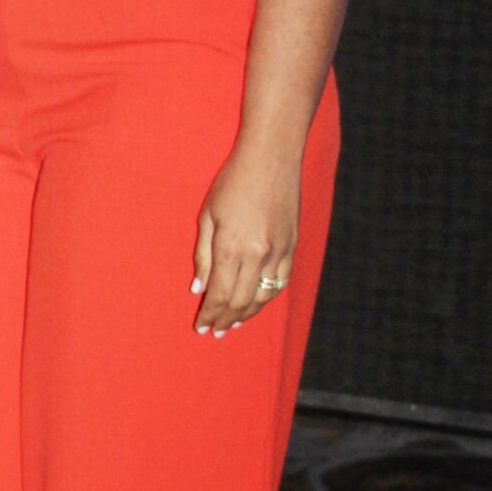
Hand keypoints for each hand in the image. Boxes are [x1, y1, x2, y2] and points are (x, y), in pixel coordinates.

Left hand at [193, 145, 299, 337]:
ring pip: (262, 297)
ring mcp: (279, 252)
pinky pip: (280, 283)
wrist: (272, 159)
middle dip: (225, 320)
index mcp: (231, 246)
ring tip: (232, 324)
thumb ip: (202, 256)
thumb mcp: (207, 215)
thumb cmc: (233, 182)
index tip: (201, 327)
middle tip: (215, 331)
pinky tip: (255, 304)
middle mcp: (257, 254)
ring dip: (246, 314)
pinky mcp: (293, 246)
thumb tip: (198, 288)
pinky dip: (266, 298)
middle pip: (240, 301)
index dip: (209, 314)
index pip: (218, 294)